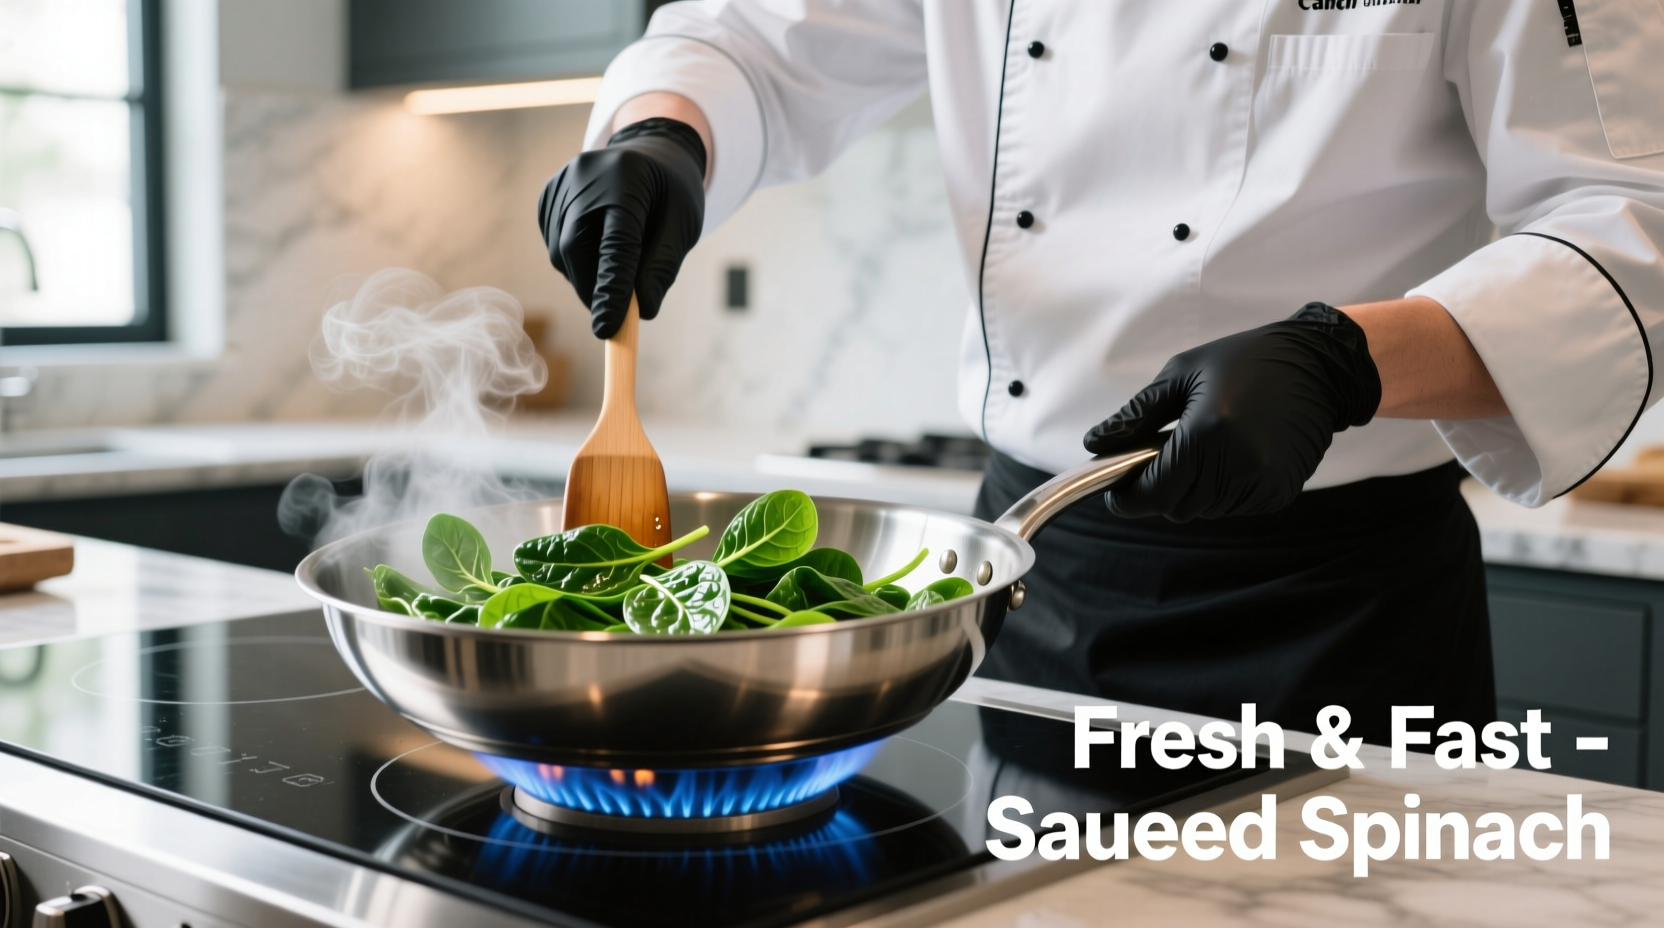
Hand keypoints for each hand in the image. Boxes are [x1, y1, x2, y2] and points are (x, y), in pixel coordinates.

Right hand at [537, 117, 705, 337]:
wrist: (652, 152)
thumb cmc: (672, 192)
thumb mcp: (683, 224)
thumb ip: (662, 265)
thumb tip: (644, 310)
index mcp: (626, 176)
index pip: (614, 244)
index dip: (610, 289)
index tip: (607, 328)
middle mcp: (585, 173)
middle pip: (575, 248)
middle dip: (593, 289)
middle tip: (611, 317)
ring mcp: (561, 182)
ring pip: (561, 251)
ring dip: (585, 278)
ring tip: (614, 278)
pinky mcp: (549, 195)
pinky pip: (555, 244)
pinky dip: (574, 263)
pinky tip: (597, 254)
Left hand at [1083, 303, 1382, 520]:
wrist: (1317, 366)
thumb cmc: (1244, 361)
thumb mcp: (1181, 375)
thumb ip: (1135, 416)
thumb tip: (1095, 445)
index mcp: (1206, 434)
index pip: (1152, 493)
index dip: (1128, 497)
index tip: (1118, 490)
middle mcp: (1236, 466)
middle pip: (1175, 507)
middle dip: (1160, 488)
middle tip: (1164, 454)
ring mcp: (1261, 484)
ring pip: (1203, 510)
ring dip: (1192, 488)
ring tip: (1205, 446)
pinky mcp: (1279, 493)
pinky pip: (1232, 507)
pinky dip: (1222, 490)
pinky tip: (1232, 455)